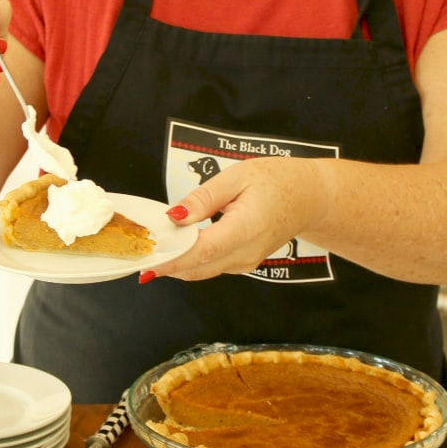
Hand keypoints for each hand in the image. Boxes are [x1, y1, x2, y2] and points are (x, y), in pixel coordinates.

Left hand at [152, 157, 317, 281]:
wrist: (309, 198)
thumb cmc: (275, 181)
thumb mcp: (237, 176)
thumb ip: (204, 198)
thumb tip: (174, 217)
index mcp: (246, 228)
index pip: (202, 250)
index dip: (171, 257)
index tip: (145, 258)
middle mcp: (246, 253)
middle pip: (197, 267)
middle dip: (165, 263)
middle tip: (136, 252)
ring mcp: (246, 263)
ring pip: (202, 270)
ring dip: (176, 262)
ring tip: (150, 247)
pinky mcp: (243, 264)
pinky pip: (211, 266)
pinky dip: (190, 260)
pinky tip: (175, 245)